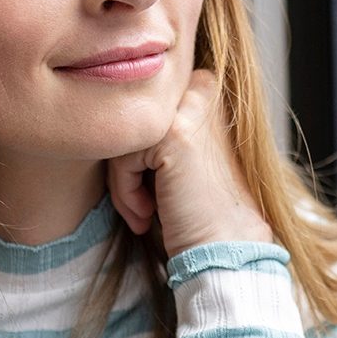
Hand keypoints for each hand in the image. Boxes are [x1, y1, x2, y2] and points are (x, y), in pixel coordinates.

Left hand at [107, 69, 273, 256]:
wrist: (229, 246)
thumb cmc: (204, 209)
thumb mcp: (186, 155)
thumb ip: (159, 129)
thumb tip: (108, 121)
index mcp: (207, 91)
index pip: (142, 107)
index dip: (138, 151)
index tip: (152, 187)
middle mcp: (202, 92)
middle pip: (132, 119)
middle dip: (126, 165)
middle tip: (140, 204)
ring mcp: (190, 110)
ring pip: (124, 138)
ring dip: (123, 183)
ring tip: (142, 213)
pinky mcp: (174, 135)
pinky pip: (122, 157)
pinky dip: (125, 191)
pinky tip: (147, 214)